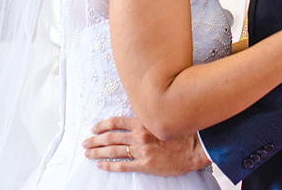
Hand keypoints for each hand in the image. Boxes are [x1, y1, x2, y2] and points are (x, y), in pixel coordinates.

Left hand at [83, 116, 209, 175]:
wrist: (195, 146)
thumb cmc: (181, 131)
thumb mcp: (162, 118)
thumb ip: (147, 117)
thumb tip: (135, 115)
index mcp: (142, 122)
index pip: (115, 122)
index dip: (102, 125)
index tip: (93, 128)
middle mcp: (139, 135)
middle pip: (110, 137)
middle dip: (95, 140)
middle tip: (85, 143)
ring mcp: (141, 150)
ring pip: (113, 151)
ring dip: (98, 152)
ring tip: (88, 154)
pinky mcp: (145, 164)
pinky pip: (122, 165)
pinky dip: (109, 165)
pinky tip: (101, 165)